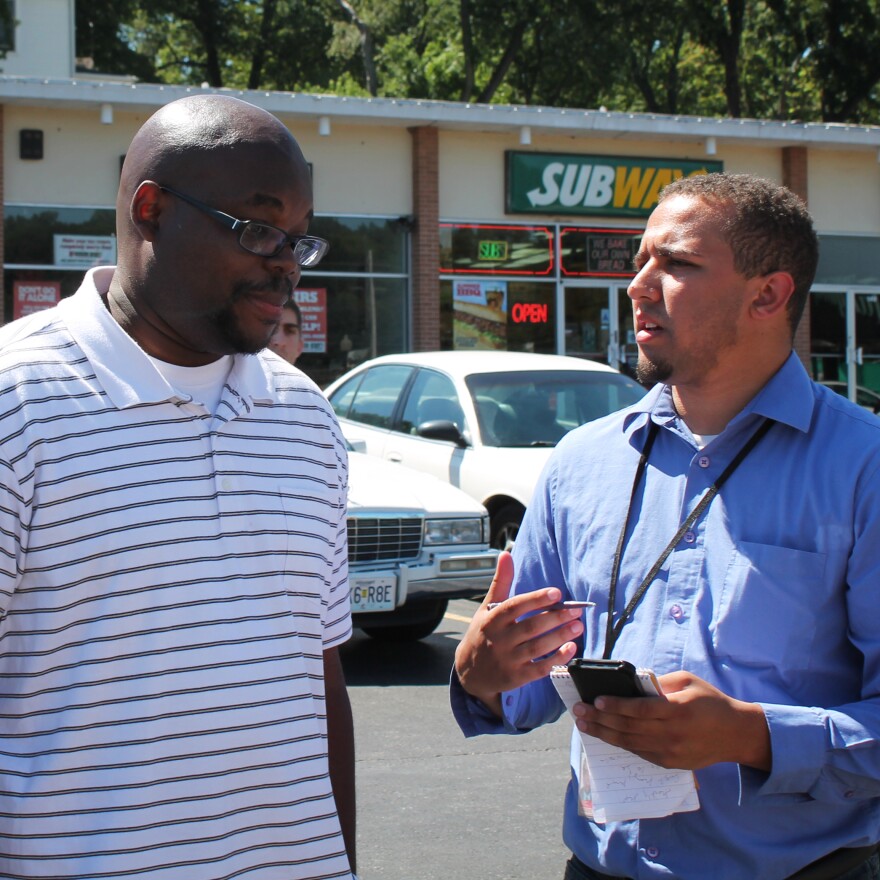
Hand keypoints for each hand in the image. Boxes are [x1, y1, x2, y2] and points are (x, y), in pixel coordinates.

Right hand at [454, 551, 584, 716]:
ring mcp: (508, 660)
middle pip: (530, 627)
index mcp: (493, 619)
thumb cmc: (483, 633)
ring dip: (560, 637)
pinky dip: (556, 659)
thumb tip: (506, 554)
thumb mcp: (486, 608)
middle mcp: (499, 639)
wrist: (469, 672)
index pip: (515, 606)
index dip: (536, 599)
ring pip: (537, 647)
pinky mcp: (516, 677)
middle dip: (555, 618)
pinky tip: (570, 649)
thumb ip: (501, 582)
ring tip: (578, 626)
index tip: (556, 593)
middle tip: (576, 611)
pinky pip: (539, 669)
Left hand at [572, 670, 770, 770]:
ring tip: (583, 724)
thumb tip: (631, 683)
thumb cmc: (710, 701)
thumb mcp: (688, 681)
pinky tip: (605, 735)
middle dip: (600, 719)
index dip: (616, 706)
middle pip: (629, 728)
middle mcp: (672, 734)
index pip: (640, 710)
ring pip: (630, 743)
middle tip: (578, 712)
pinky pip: (639, 752)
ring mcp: (670, 752)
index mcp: (677, 710)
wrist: (735, 734)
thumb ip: (660, 682)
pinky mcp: (670, 763)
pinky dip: (620, 743)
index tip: (595, 700)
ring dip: (603, 734)